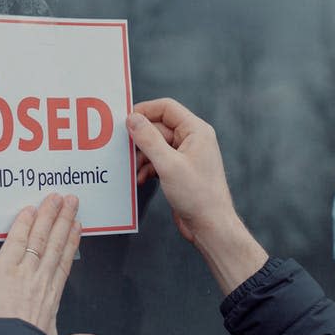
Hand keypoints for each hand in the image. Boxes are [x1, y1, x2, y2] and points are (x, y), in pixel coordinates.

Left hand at [0, 193, 103, 334]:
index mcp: (52, 299)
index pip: (64, 263)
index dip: (71, 241)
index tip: (77, 226)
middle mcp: (41, 281)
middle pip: (56, 244)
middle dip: (64, 220)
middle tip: (71, 200)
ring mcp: (24, 273)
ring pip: (40, 238)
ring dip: (48, 215)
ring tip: (55, 198)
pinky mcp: (4, 270)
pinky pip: (16, 241)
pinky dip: (23, 225)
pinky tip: (29, 211)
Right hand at [127, 98, 236, 242]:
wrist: (210, 225)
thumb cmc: (198, 196)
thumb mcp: (168, 165)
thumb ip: (148, 139)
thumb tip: (133, 119)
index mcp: (196, 131)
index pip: (166, 108)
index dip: (144, 111)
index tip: (125, 120)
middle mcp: (193, 139)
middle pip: (158, 127)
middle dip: (140, 139)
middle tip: (124, 149)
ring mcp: (186, 155)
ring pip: (156, 145)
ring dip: (142, 156)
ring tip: (133, 169)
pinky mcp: (180, 170)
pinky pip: (158, 160)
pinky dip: (147, 167)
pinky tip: (141, 178)